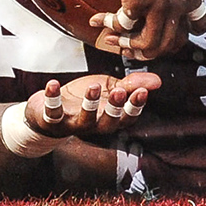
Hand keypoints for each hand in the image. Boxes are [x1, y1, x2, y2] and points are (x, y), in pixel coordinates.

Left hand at [22, 73, 160, 139]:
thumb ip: (131, 84)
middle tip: (120, 91)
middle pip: (108, 122)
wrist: (48, 110)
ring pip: (84, 119)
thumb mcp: (109, 88)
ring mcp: (73, 124)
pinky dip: (53, 97)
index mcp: (110, 117)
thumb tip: (157, 81)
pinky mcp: (53, 120)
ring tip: (94, 86)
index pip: (127, 117)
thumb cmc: (83, 99)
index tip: (142, 92)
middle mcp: (94, 124)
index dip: (135, 106)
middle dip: (115, 108)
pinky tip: (54, 84)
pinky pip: (53, 112)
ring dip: (90, 103)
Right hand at [89, 0, 205, 60]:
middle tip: (135, 45)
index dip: (185, 33)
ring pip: (150, 44)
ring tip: (114, 40)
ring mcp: (158, 7)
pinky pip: (123, 26)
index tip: (169, 32)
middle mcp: (177, 7)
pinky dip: (109, 26)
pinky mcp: (136, 3)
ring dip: (130, 46)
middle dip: (153, 49)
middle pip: (171, 43)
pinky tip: (97, 20)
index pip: (199, 26)